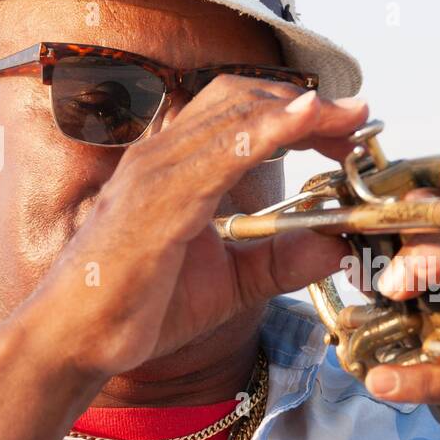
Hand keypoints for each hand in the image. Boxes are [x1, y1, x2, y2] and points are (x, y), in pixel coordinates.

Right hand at [30, 76, 368, 378]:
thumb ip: (282, 261)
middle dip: (309, 105)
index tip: (348, 129)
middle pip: (244, 98)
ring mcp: (156, 174)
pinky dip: (265, 132)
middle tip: (361, 122)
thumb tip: (337, 245)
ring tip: (350, 117)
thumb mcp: (232, 282)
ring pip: (235, 115)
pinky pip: (217, 155)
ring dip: (300, 112)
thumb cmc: (140, 306)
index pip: (243, 110)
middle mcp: (164, 156)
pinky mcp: (156, 203)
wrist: (78, 342)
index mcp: (177, 165)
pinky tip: (303, 121)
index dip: (299, 111)